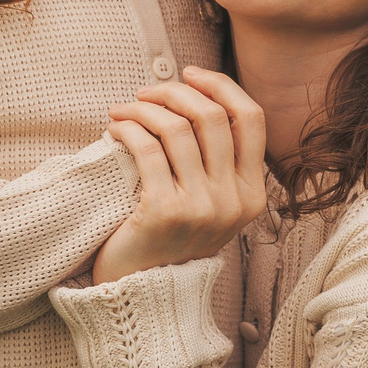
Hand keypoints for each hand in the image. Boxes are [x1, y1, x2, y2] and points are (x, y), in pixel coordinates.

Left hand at [95, 68, 270, 284]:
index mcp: (252, 194)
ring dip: (144, 107)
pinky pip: (147, 149)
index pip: (251, 118)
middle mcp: (234, 201)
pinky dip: (128, 127)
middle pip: (212, 116)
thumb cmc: (168, 238)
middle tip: (146, 91)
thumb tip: (194, 94)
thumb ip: (215, 161)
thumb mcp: (210, 204)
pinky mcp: (165, 213)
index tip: (188, 74)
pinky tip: (115, 127)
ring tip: (124, 109)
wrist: (140, 293)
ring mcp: (202, 209)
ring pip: (177, 128)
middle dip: (175, 90)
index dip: (220, 86)